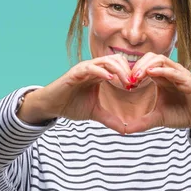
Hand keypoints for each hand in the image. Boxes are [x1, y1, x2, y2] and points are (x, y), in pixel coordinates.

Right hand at [18, 54, 132, 132]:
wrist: (51, 106)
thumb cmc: (70, 105)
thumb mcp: (95, 113)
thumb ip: (110, 119)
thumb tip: (125, 130)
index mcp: (99, 74)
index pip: (120, 66)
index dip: (131, 74)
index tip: (139, 86)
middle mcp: (93, 68)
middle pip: (116, 60)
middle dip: (128, 70)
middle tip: (135, 84)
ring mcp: (84, 69)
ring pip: (106, 61)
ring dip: (118, 70)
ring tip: (127, 82)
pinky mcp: (75, 73)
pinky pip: (90, 68)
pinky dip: (101, 71)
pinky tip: (110, 79)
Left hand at [124, 53, 190, 136]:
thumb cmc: (181, 114)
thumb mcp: (157, 118)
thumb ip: (141, 123)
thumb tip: (124, 130)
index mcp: (161, 78)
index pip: (145, 65)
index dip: (134, 70)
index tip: (125, 82)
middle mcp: (170, 72)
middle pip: (151, 58)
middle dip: (138, 65)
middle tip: (129, 78)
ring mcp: (179, 74)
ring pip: (161, 60)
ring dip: (147, 66)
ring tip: (137, 76)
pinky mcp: (188, 81)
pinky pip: (174, 71)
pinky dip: (162, 70)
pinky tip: (151, 73)